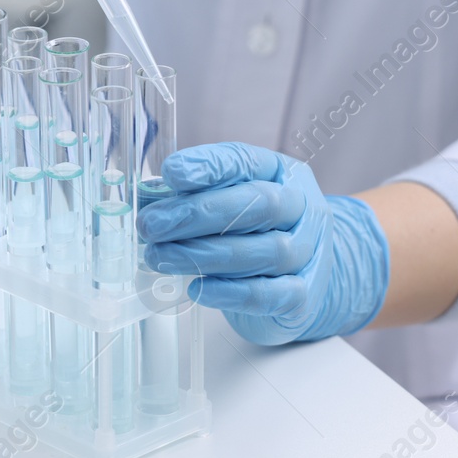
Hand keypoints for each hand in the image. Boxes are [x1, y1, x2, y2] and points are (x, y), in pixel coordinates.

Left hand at [138, 142, 389, 344]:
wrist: (301, 277)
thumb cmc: (254, 232)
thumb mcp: (229, 202)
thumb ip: (195, 196)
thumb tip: (149, 202)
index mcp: (282, 173)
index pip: (248, 161)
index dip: (209, 166)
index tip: (170, 173)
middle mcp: (302, 208)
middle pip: (260, 203)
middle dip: (200, 213)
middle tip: (153, 224)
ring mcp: (308, 252)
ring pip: (266, 250)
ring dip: (205, 254)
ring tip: (160, 257)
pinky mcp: (302, 296)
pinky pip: (269, 294)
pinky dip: (230, 293)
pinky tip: (197, 289)